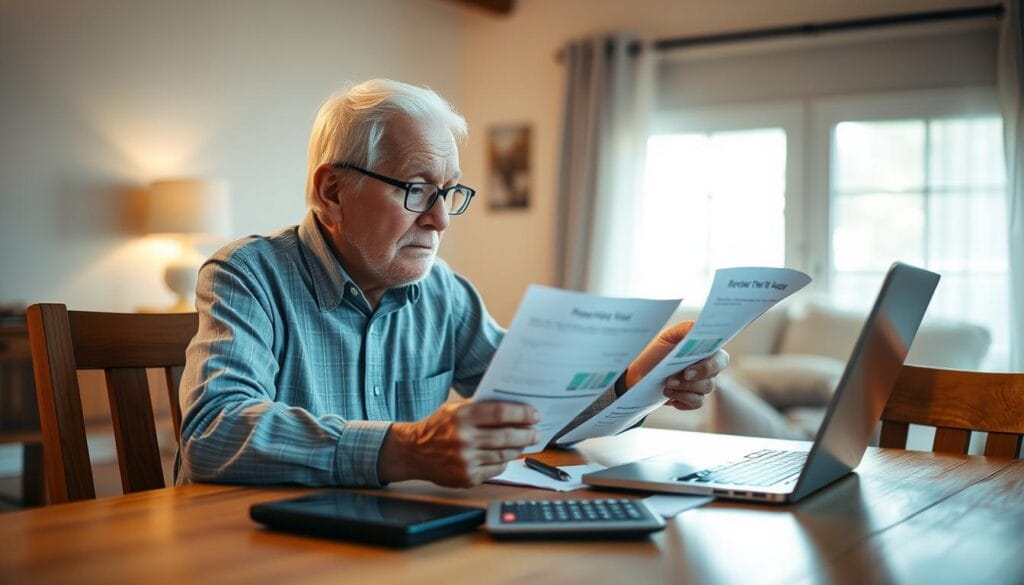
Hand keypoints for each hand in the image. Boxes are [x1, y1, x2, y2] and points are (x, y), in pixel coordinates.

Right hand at [378, 400, 538, 486]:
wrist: (413, 452)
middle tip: (536, 432)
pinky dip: (504, 462)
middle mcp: (463, 439)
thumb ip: (479, 407)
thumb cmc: (437, 428)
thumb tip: (514, 407)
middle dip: (526, 433)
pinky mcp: (467, 477)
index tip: (534, 414)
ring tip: (523, 443)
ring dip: (518, 448)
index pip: (500, 413)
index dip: (521, 413)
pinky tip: (506, 456)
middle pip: (506, 436)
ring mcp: (465, 460)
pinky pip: (496, 469)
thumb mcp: (454, 409)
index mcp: (461, 417)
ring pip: (504, 455)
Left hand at [625, 321, 728, 410]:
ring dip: (683, 389)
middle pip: (713, 378)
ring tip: (666, 384)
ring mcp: (701, 385)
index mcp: (706, 351)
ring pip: (704, 391)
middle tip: (671, 379)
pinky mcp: (692, 398)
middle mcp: (708, 368)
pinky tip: (667, 393)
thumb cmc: (656, 351)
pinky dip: (681, 399)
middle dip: (693, 380)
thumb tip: (697, 328)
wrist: (639, 372)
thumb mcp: (667, 336)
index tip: (688, 370)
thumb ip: (685, 329)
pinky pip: (696, 403)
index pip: (721, 359)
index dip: (710, 366)